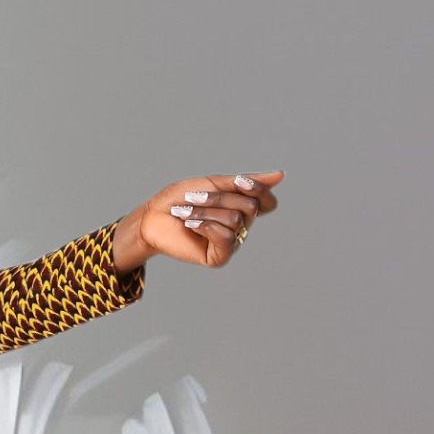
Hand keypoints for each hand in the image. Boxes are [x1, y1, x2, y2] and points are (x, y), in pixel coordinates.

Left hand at [133, 170, 282, 267]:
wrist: (153, 216)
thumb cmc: (180, 198)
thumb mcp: (214, 183)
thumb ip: (245, 182)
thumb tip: (281, 175)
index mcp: (241, 208)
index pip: (267, 201)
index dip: (258, 189)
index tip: (239, 181)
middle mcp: (240, 227)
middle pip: (249, 206)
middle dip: (219, 198)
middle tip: (193, 197)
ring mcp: (231, 243)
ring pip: (235, 220)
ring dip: (205, 211)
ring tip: (184, 213)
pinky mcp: (218, 257)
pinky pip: (226, 237)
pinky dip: (205, 226)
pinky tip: (189, 226)